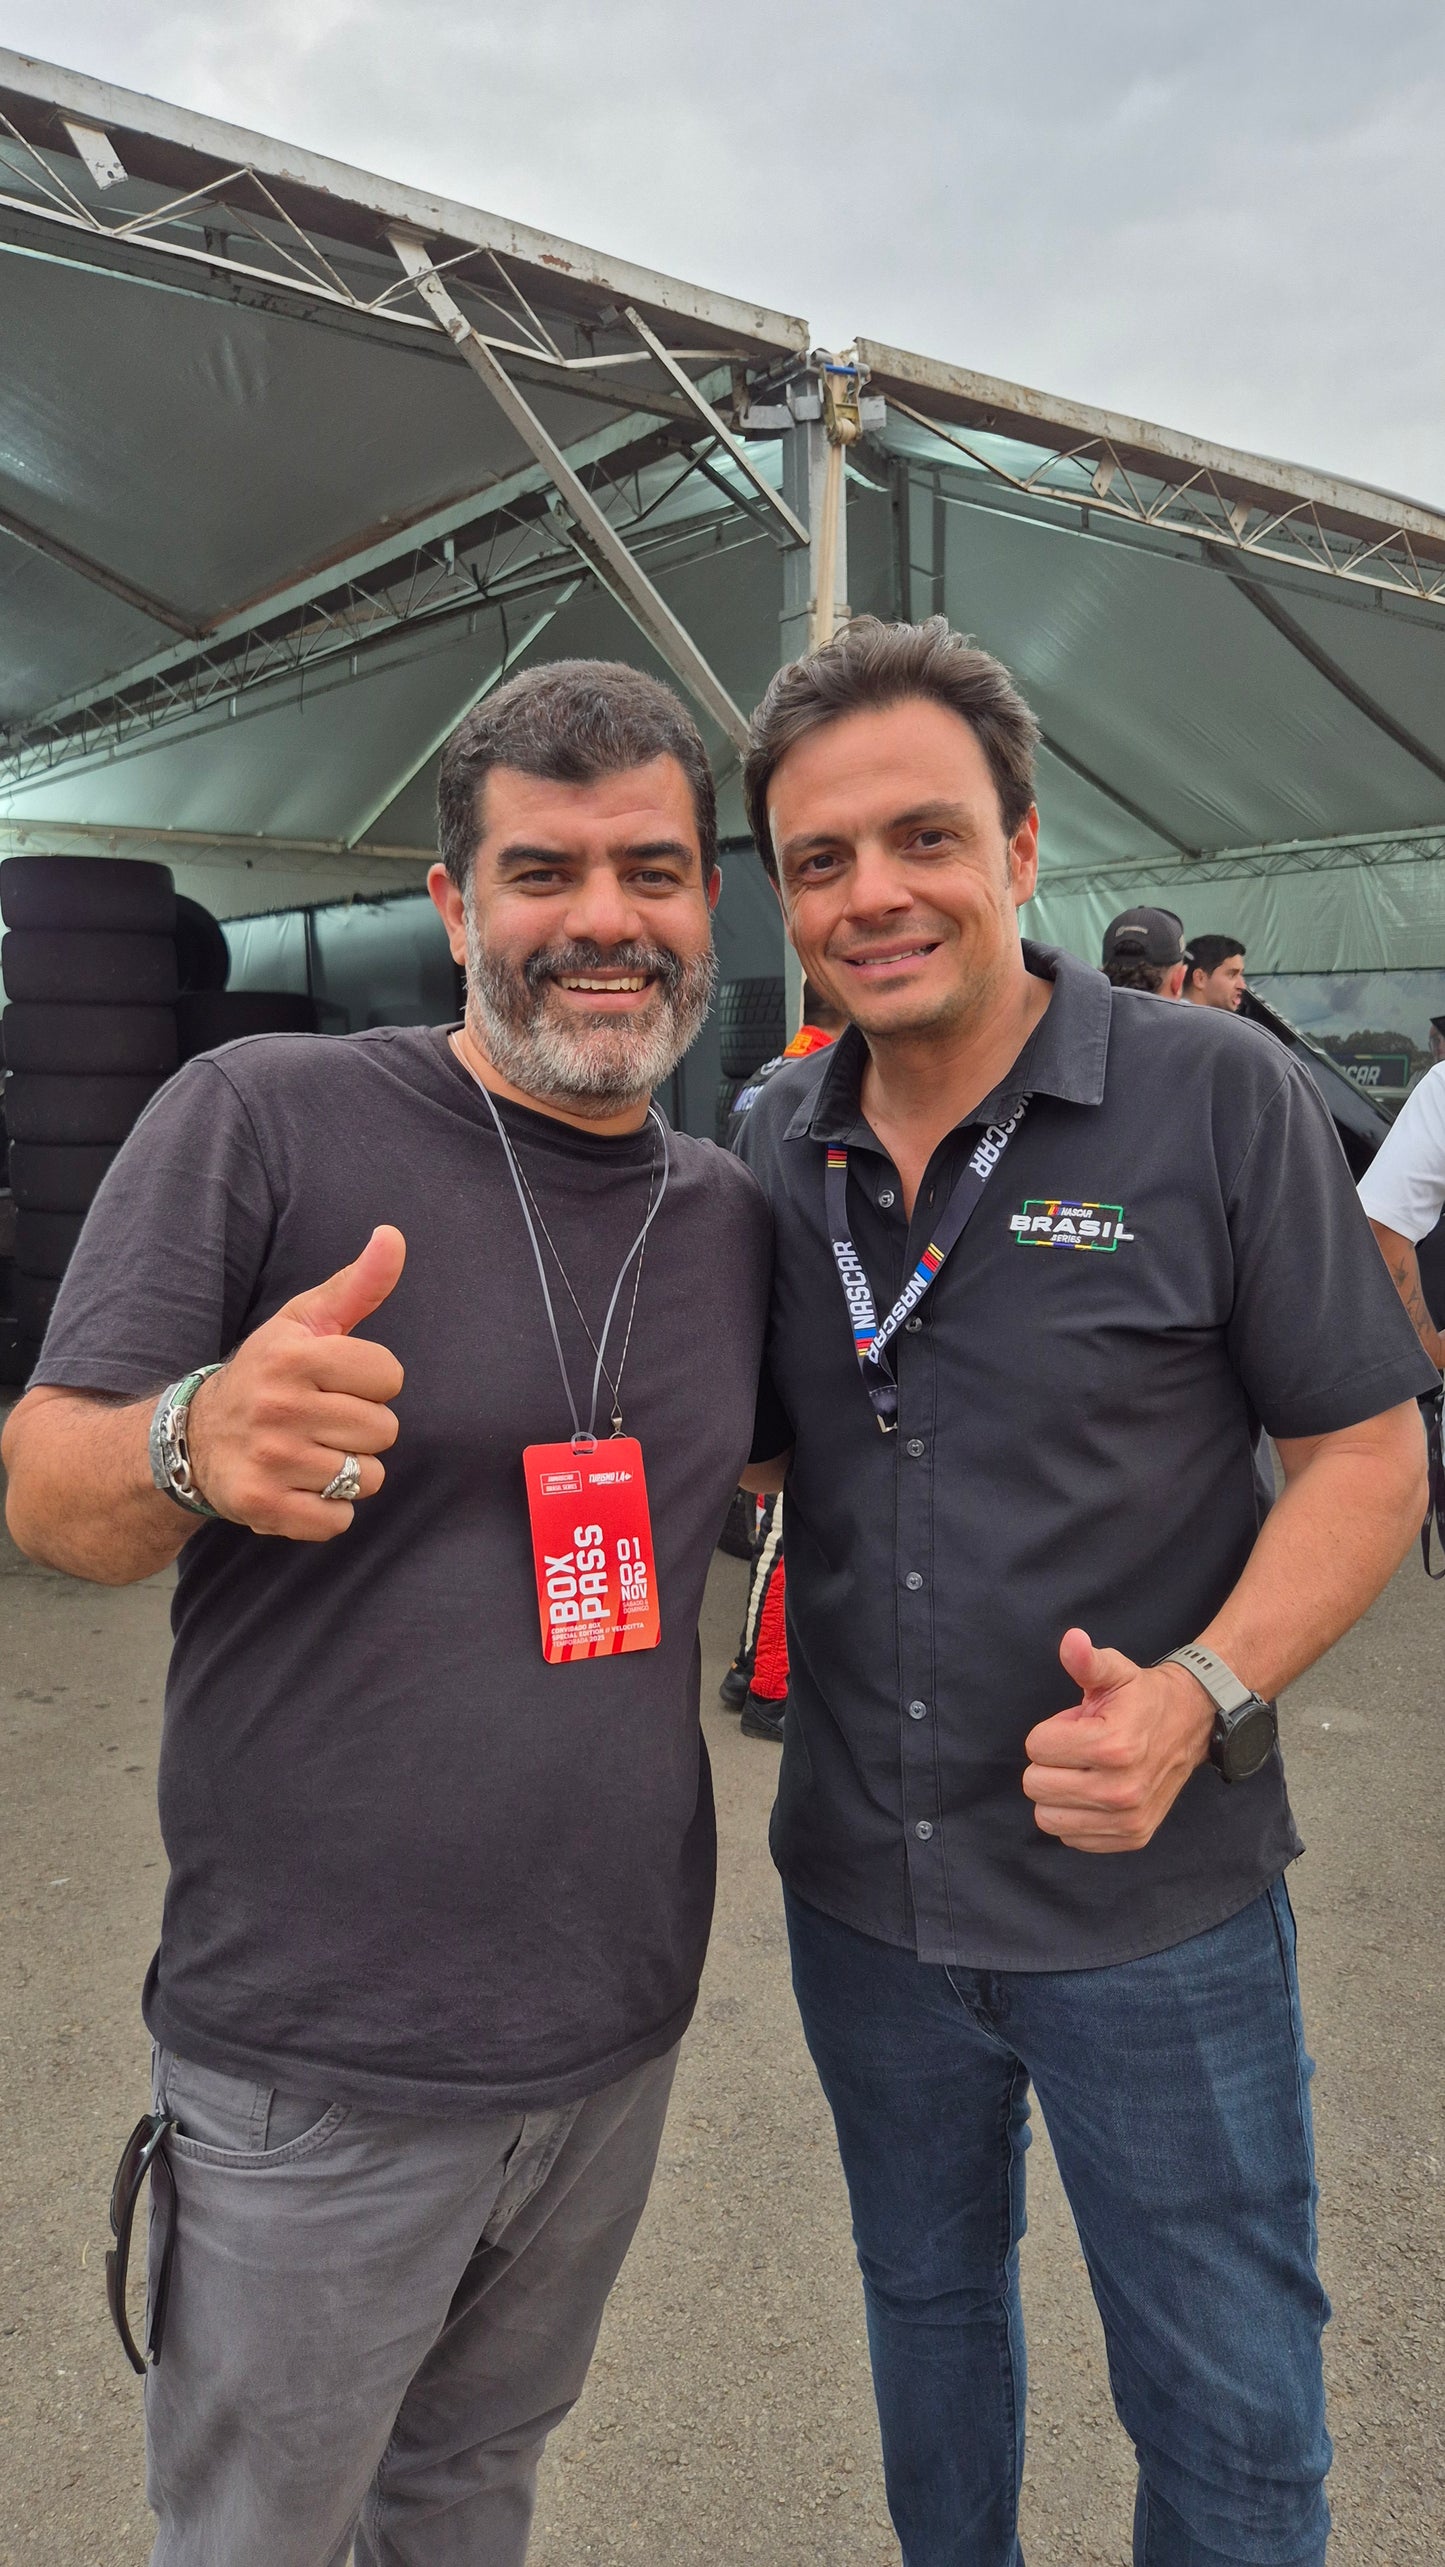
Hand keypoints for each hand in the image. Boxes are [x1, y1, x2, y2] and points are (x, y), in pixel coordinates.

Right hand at [185, 1226, 405, 1540]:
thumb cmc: (267, 1373)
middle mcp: (278, 1406)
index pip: (390, 1375)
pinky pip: (338, 1520)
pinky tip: (298, 1488)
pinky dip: (327, 1511)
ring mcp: (270, 1459)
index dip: (371, 1383)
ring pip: (367, 1477)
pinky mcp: (263, 1506)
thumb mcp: (303, 1322)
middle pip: (384, 1430)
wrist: (193, 1438)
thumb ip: (357, 1284)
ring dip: (347, 1472)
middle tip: (320, 1422)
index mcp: (294, 1356)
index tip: (337, 1383)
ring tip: (309, 1454)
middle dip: (361, 1429)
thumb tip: (393, 1235)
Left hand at [1021, 1629, 1213, 1852]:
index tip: (1079, 1725)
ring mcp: (1129, 1818)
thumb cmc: (1143, 1698)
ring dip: (1058, 1793)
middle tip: (1080, 1749)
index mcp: (1113, 1746)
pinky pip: (1071, 1837)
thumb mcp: (1115, 1671)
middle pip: (1036, 1785)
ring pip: (1047, 1817)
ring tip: (1087, 1771)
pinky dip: (1075, 1817)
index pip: (1036, 1747)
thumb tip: (1071, 1640)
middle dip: (1050, 1762)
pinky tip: (1095, 1793)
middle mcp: (1122, 1789)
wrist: (1192, 1724)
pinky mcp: (1132, 1836)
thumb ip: (1086, 1660)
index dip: (1050, 1731)